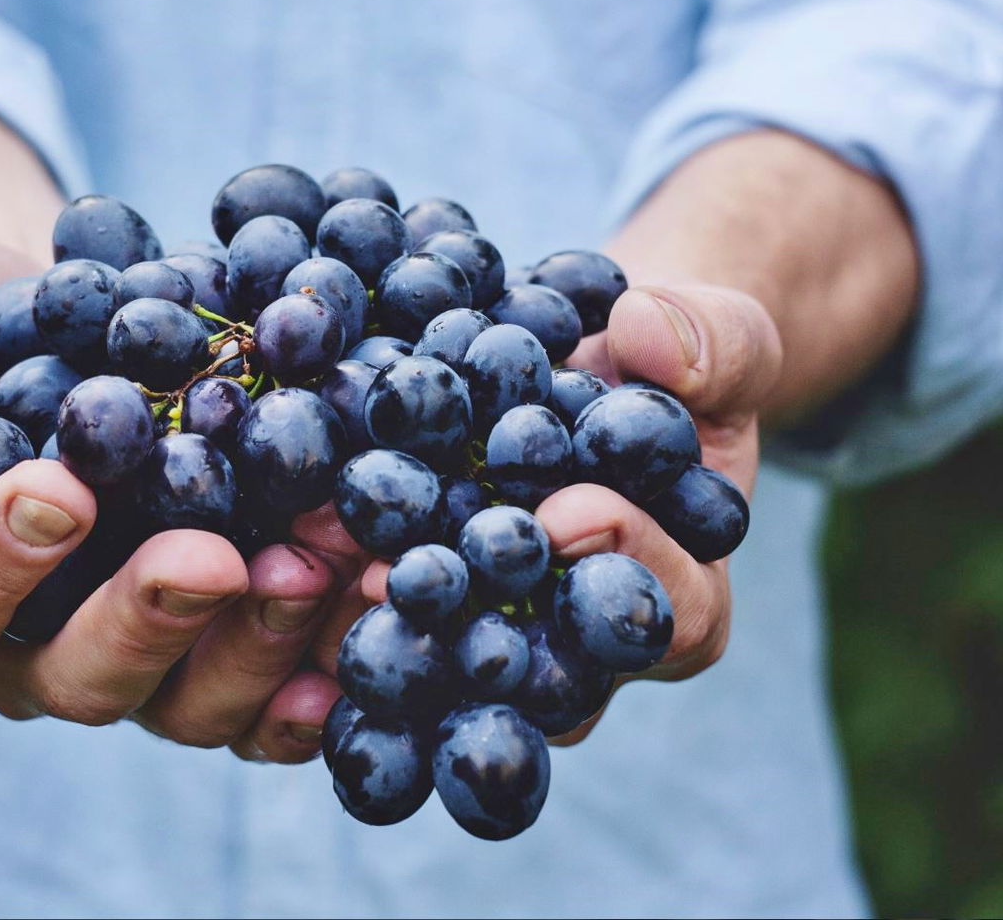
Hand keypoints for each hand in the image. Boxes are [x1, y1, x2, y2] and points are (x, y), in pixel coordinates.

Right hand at [0, 235, 342, 761]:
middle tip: (214, 557)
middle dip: (150, 620)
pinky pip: (276, 696)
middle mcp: (34, 645)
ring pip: (191, 701)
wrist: (80, 330)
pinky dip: (329, 666)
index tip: (60, 490)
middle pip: (77, 677)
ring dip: (262, 641)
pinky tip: (377, 610)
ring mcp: (143, 660)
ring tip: (326, 561)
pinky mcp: (228, 652)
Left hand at [354, 281, 782, 742]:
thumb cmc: (673, 366)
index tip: (567, 511)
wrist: (594, 369)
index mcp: (682, 597)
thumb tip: (645, 334)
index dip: (626, 564)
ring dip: (385, 619)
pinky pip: (388, 615)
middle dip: (476, 620)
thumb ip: (713, 344)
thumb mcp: (721, 339)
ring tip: (326, 564)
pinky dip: (338, 584)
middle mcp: (585, 646)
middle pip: (542, 669)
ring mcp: (500, 634)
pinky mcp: (429, 605)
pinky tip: (282, 549)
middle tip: (408, 576)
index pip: (671, 613)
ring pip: (450, 659)